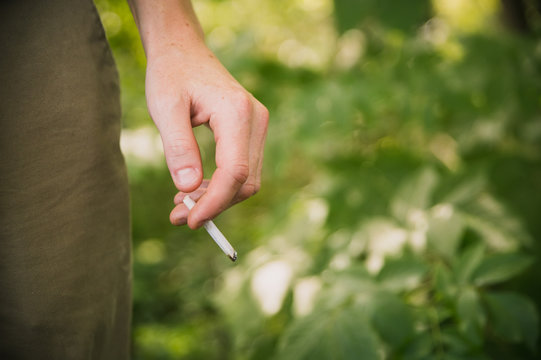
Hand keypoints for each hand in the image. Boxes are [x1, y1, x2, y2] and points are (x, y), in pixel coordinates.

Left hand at [145, 44, 267, 228]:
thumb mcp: (165, 108)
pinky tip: (196, 188)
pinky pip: (243, 167)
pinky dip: (222, 185)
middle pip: (245, 181)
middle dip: (214, 205)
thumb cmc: (171, 74)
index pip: (234, 172)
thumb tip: (188, 190)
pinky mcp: (252, 130)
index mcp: (236, 113)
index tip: (189, 221)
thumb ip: (178, 148)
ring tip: (181, 205)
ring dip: (218, 198)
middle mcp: (256, 119)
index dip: (214, 202)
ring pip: (247, 179)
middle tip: (178, 217)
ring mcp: (258, 125)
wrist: (183, 50)